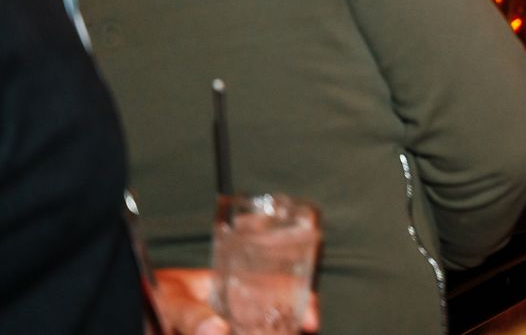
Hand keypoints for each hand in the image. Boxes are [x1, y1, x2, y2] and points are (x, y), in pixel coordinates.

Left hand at [152, 268, 319, 333]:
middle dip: (291, 328)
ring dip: (273, 333)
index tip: (311, 321)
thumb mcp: (170, 299)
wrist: (120, 309)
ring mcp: (225, 331)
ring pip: (261, 331)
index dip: (302, 302)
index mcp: (234, 289)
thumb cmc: (148, 294)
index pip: (279, 290)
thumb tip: (218, 330)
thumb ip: (192, 314)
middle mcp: (236, 314)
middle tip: (302, 333)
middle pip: (277, 322)